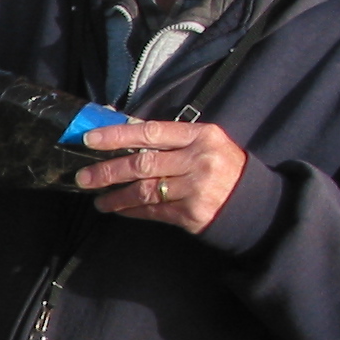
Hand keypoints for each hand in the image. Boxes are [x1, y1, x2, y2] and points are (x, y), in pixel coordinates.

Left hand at [75, 120, 247, 233]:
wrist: (255, 202)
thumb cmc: (222, 166)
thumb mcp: (204, 143)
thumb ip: (167, 137)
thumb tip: (118, 125)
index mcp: (200, 136)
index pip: (151, 131)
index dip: (117, 135)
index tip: (90, 139)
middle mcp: (198, 160)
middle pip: (142, 163)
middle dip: (108, 171)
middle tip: (83, 177)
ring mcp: (196, 189)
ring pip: (144, 191)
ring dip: (116, 196)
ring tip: (99, 199)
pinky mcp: (193, 214)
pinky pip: (154, 211)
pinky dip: (133, 210)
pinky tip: (119, 209)